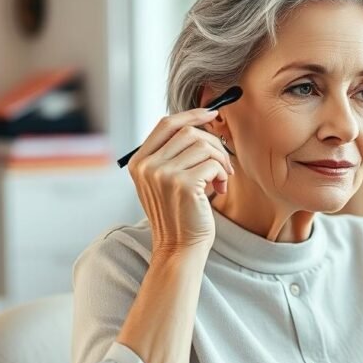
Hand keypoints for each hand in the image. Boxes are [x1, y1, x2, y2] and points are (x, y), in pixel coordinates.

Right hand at [127, 108, 233, 256]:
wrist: (179, 248)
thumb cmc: (178, 214)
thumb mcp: (164, 182)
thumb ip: (171, 155)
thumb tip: (201, 124)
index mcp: (139, 162)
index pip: (166, 124)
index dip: (192, 115)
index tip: (212, 114)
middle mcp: (148, 166)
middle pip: (188, 132)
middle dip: (213, 144)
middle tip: (223, 163)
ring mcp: (164, 175)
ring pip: (204, 146)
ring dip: (220, 160)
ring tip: (221, 179)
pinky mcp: (183, 185)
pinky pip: (213, 163)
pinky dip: (222, 174)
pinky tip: (219, 189)